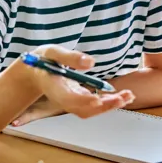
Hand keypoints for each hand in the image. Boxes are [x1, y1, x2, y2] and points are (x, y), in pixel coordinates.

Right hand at [12, 45, 134, 125]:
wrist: (33, 73)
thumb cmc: (41, 60)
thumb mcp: (52, 52)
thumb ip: (69, 57)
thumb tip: (91, 63)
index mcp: (54, 88)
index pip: (69, 99)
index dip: (83, 101)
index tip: (97, 99)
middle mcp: (63, 99)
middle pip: (83, 109)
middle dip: (104, 106)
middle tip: (122, 98)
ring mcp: (71, 101)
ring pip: (91, 110)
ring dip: (109, 106)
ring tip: (128, 96)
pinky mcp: (78, 99)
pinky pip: (93, 105)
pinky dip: (107, 103)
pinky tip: (123, 97)